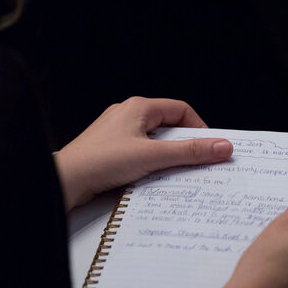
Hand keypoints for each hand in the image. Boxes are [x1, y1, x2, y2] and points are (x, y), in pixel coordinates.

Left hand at [53, 97, 233, 209]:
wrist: (65, 180)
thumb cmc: (100, 161)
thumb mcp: (152, 156)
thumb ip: (189, 152)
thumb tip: (222, 147)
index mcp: (138, 107)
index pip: (181, 110)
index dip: (199, 128)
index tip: (210, 147)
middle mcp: (127, 115)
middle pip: (168, 126)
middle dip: (184, 145)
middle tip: (197, 163)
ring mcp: (117, 133)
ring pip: (154, 142)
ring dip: (167, 157)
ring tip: (174, 173)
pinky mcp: (110, 150)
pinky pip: (140, 153)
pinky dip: (151, 164)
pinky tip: (152, 179)